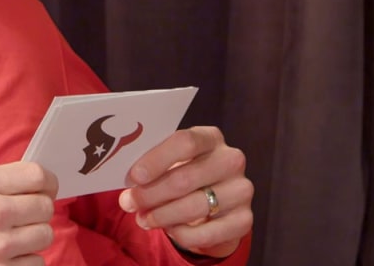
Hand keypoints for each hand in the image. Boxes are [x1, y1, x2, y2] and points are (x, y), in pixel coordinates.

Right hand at [0, 162, 57, 265]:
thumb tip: (29, 181)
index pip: (37, 175)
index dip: (48, 183)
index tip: (48, 189)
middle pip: (45, 206)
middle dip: (38, 212)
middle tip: (26, 219)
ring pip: (45, 235)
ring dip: (33, 239)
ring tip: (13, 240)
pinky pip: (36, 262)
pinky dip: (26, 261)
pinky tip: (7, 258)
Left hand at [118, 126, 253, 258]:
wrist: (218, 206)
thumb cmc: (187, 176)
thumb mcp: (174, 163)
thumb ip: (154, 166)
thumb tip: (129, 182)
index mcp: (211, 138)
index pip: (186, 142)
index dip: (157, 159)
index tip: (134, 177)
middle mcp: (231, 160)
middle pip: (186, 178)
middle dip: (151, 194)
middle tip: (129, 203)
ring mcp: (241, 190)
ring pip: (194, 206)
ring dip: (162, 216)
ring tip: (143, 219)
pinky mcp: (244, 219)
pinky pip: (206, 233)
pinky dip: (182, 235)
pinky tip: (169, 230)